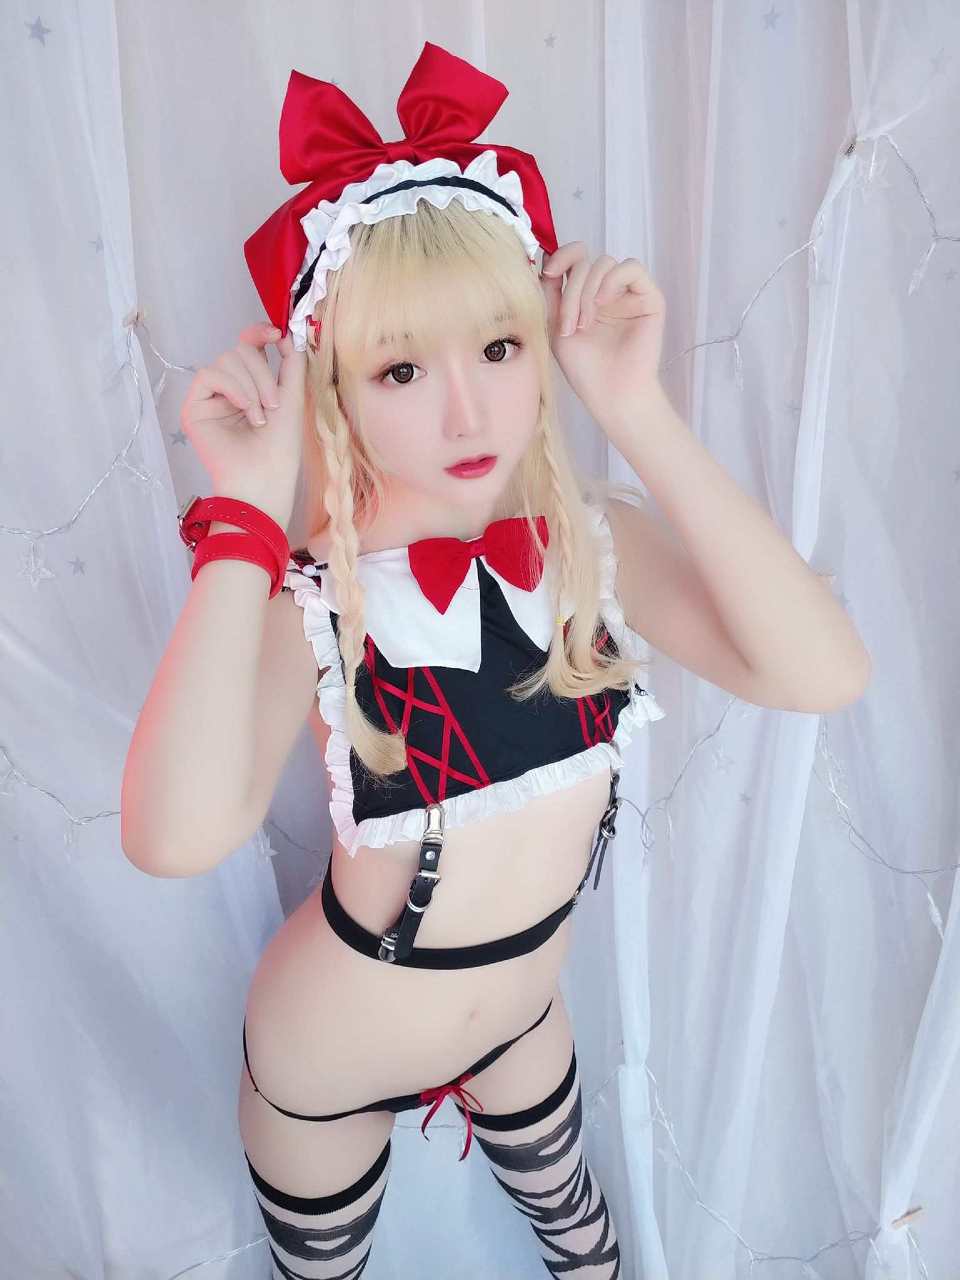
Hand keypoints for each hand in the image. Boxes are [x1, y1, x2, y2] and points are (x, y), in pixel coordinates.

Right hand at [180, 322, 305, 502]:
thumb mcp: (293, 398)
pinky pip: (209, 375)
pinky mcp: (194, 407)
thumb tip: (286, 333)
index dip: (258, 333)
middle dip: (262, 373)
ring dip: (251, 385)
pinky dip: (233, 387)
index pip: (249, 347)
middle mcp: (230, 389)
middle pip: (239, 350)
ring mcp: (211, 398)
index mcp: (253, 386)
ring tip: (261, 416)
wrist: (264, 479)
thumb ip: (291, 364)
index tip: (275, 334)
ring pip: (226, 360)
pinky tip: (244, 410)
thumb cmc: (281, 448)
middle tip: (274, 405)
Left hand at [539, 243, 665, 424]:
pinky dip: (613, 280)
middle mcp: (606, 290)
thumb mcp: (554, 325)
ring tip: (584, 325)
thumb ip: (549, 291)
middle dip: (571, 292)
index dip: (561, 256)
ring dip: (588, 292)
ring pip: (604, 263)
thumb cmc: (584, 368)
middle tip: (569, 326)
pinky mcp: (649, 297)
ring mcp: (628, 293)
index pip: (574, 258)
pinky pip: (632, 268)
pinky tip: (604, 303)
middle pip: (585, 262)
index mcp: (584, 295)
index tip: (548, 273)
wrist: (611, 393)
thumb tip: (544, 255)